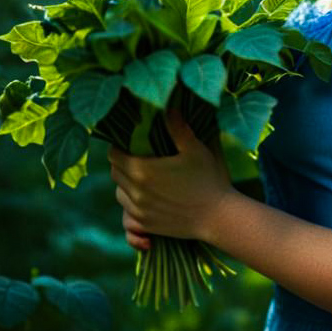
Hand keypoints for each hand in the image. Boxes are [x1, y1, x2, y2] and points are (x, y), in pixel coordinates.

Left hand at [108, 108, 232, 249]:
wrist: (217, 217)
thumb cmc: (208, 179)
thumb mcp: (195, 148)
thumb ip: (178, 127)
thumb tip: (167, 105)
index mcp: (143, 171)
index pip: (113, 155)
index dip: (118, 146)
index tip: (130, 141)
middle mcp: (135, 193)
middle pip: (114, 173)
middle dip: (121, 162)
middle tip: (137, 155)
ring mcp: (139, 212)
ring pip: (119, 194)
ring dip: (125, 184)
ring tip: (142, 176)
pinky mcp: (146, 225)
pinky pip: (127, 214)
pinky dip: (132, 203)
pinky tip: (147, 197)